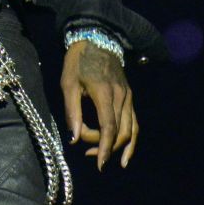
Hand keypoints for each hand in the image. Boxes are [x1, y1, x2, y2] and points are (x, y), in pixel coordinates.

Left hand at [62, 39, 136, 170]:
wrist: (97, 39)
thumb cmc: (78, 62)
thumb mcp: (68, 84)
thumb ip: (71, 112)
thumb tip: (73, 138)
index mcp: (105, 93)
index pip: (109, 128)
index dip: (105, 148)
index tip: (99, 165)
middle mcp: (122, 97)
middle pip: (118, 132)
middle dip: (103, 146)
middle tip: (84, 148)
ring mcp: (128, 97)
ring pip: (130, 130)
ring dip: (117, 147)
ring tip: (102, 158)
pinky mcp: (130, 97)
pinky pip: (134, 123)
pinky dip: (132, 140)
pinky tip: (125, 155)